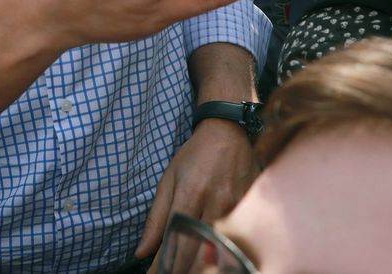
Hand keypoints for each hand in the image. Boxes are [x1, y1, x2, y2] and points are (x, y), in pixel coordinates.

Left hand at [135, 119, 258, 260]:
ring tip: (184, 272)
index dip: (162, 265)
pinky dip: (221, 255)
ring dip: (200, 267)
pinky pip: (234, 239)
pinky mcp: (250, 207)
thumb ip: (156, 218)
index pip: (174, 240)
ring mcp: (235, 206)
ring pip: (217, 249)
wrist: (230, 131)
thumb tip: (141, 252)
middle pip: (197, 251)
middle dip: (180, 270)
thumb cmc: (196, 154)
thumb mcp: (169, 179)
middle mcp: (214, 202)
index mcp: (190, 194)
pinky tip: (211, 263)